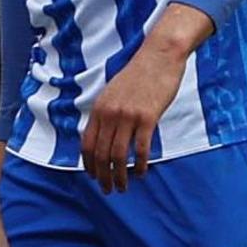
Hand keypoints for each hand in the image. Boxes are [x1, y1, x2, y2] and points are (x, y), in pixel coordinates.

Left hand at [82, 5, 207, 190]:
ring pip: (118, 155)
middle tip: (109, 189)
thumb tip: (104, 134)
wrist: (159, 56)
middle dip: (103, 176)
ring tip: (123, 187)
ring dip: (119, 175)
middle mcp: (110, 114)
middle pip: (101, 154)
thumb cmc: (140, 74)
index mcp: (99, 108)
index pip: (88, 144)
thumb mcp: (114, 92)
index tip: (94, 176)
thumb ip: (107, 112)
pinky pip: (141, 148)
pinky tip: (142, 173)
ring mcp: (128, 116)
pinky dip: (141, 164)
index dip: (89, 164)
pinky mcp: (148, 117)